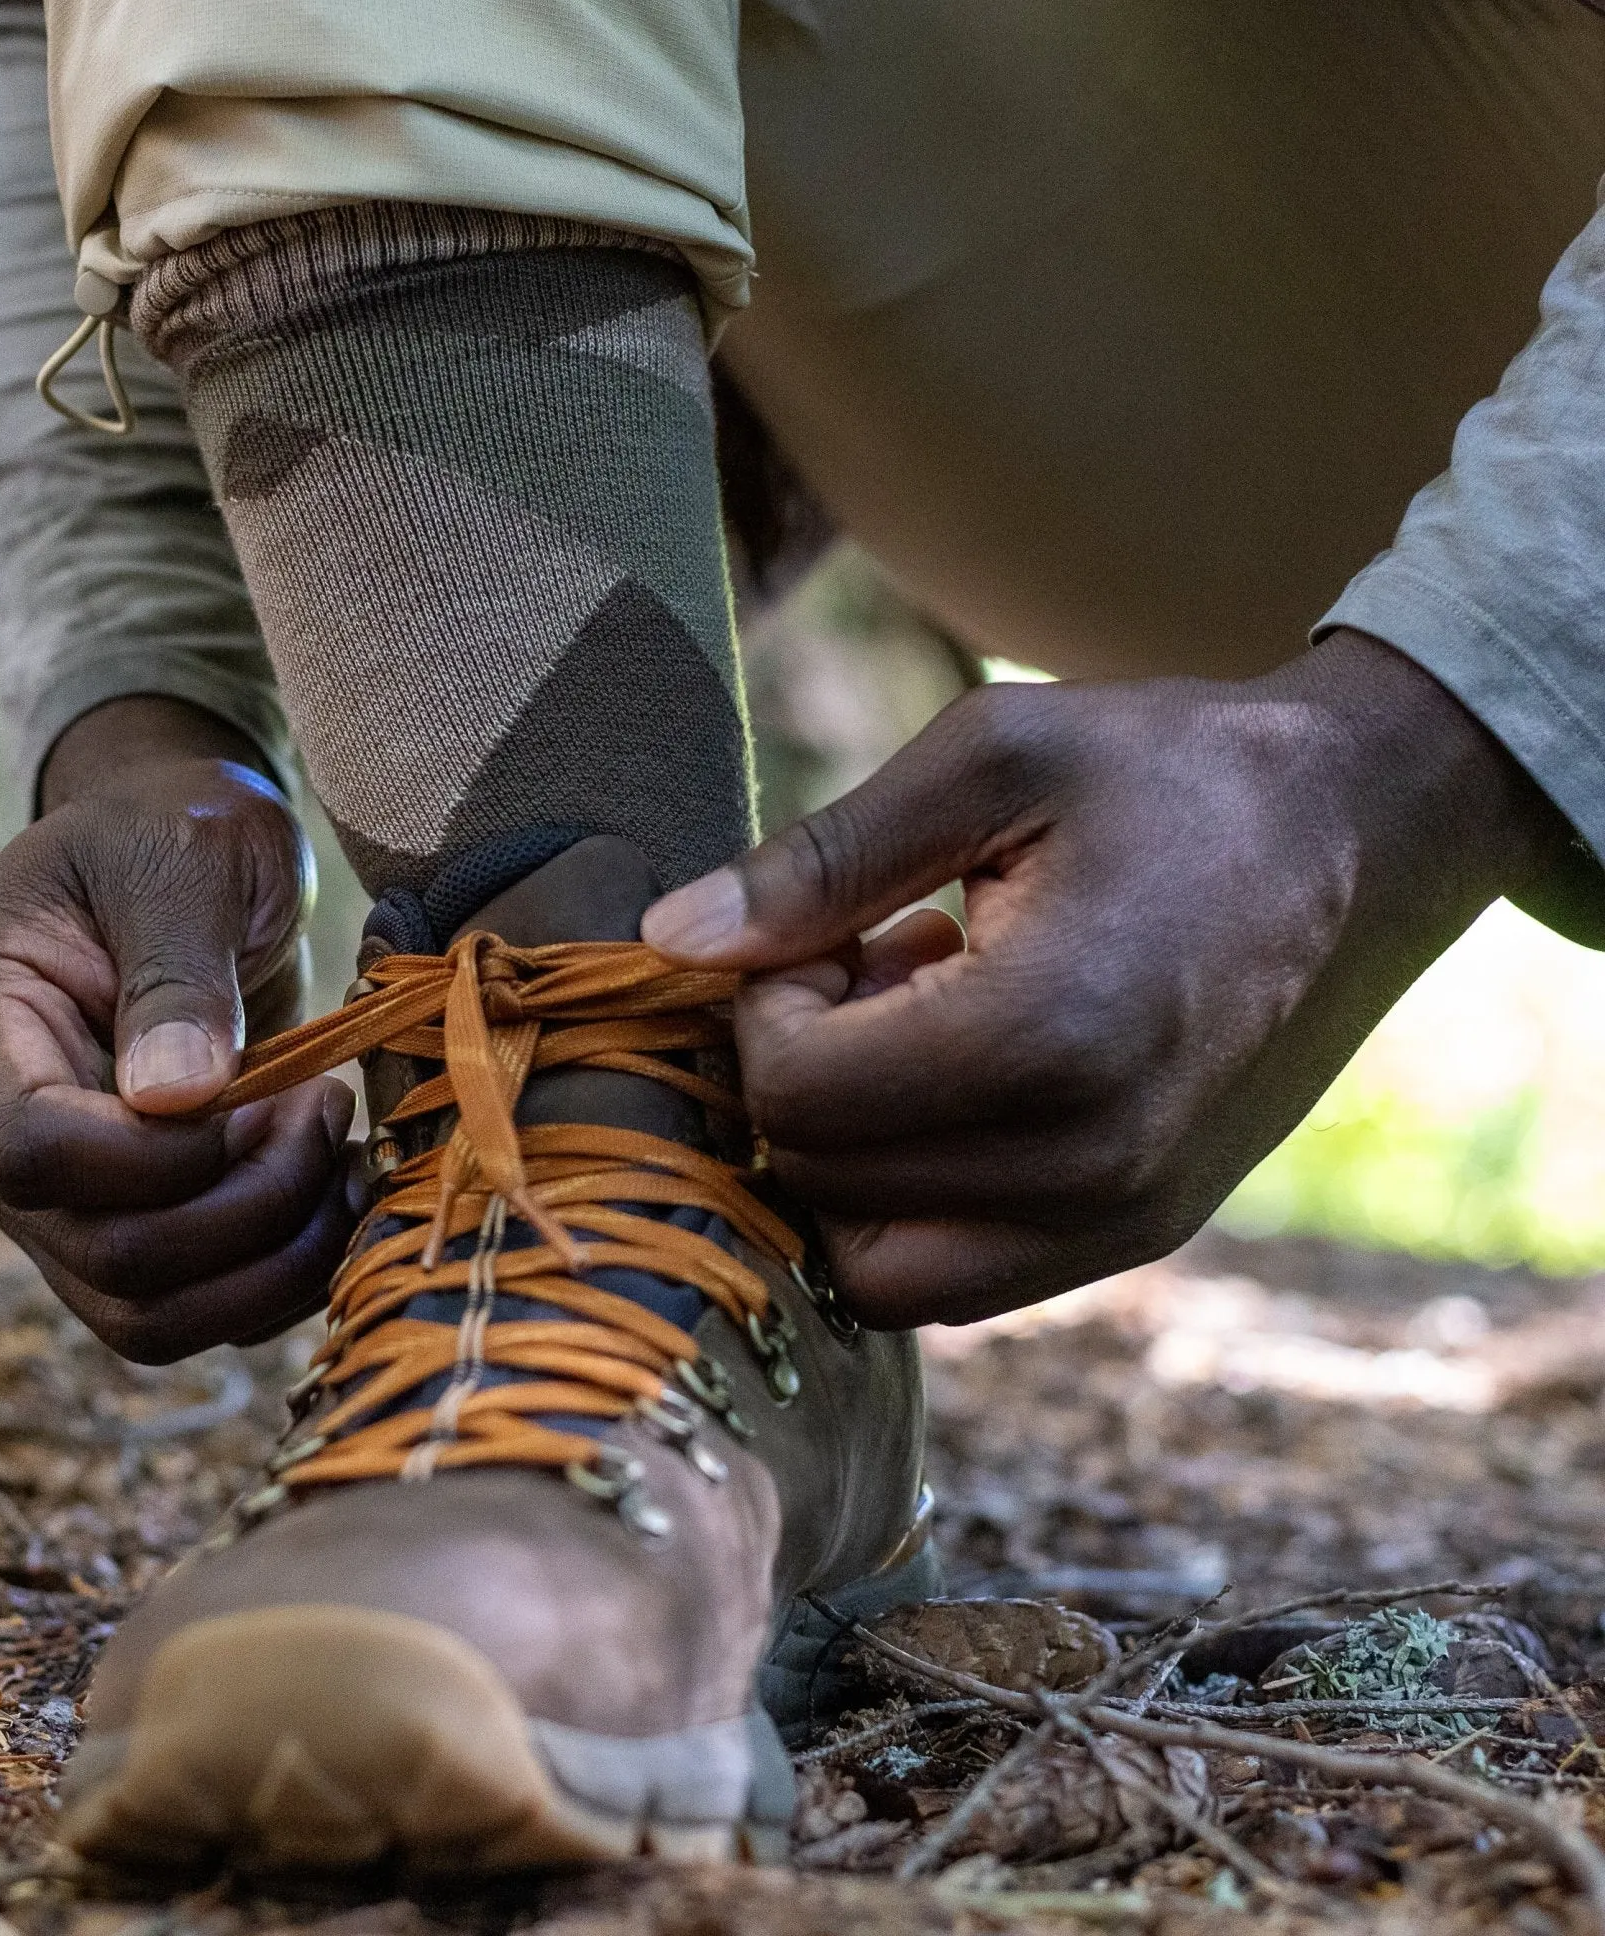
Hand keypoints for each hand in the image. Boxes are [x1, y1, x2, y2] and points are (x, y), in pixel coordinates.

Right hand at [0, 697, 354, 1360]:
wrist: (185, 851)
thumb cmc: (176, 828)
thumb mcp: (187, 858)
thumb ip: (178, 971)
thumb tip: (174, 1100)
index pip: (31, 1151)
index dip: (162, 1155)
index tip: (262, 1088)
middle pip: (101, 1253)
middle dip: (246, 1204)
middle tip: (327, 1106)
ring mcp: (43, 1194)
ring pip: (143, 1315)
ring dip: (271, 1261)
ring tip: (338, 1153)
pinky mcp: (115, 1226)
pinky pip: (186, 1314)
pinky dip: (277, 1282)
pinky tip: (334, 1195)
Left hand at [643, 632, 1567, 1327]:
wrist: (1369, 830)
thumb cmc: (1174, 770)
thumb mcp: (990, 756)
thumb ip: (819, 859)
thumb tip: (668, 940)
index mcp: (1051, 1036)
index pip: (800, 1095)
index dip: (763, 1006)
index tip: (822, 929)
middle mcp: (1091, 1163)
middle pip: (823, 1181)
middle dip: (797, 1071)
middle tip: (861, 962)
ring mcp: (1122, 1219)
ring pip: (876, 1267)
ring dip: (846, 1153)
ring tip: (908, 1024)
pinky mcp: (1140, 1234)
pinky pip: (959, 1279)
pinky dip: (908, 1201)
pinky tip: (954, 1077)